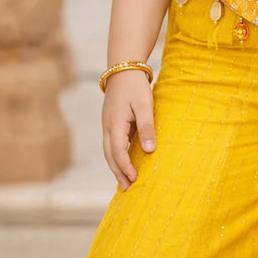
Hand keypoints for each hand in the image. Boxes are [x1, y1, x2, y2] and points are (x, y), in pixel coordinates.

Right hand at [101, 69, 155, 190]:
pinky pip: (112, 143)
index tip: (134, 179)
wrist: (123, 68)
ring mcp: (107, 124)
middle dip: (118, 172)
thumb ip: (146, 128)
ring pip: (109, 150)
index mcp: (115, 125)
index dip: (125, 167)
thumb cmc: (135, 87)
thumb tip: (149, 151)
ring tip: (124, 180)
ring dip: (116, 166)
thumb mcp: (145, 106)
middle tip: (127, 189)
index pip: (118, 152)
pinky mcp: (111, 121)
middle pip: (110, 155)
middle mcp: (108, 127)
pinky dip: (116, 155)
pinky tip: (124, 161)